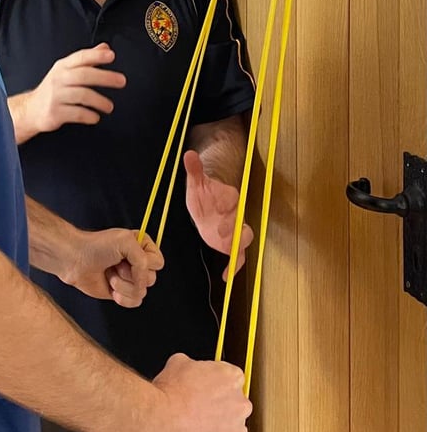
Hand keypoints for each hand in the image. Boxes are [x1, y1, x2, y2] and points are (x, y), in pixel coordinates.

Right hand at [10, 44, 125, 141]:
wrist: (31, 110)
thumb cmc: (54, 89)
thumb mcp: (67, 71)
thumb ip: (87, 60)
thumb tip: (105, 47)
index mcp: (63, 67)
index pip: (81, 57)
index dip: (96, 55)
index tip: (111, 55)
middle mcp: (59, 79)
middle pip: (84, 75)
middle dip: (105, 77)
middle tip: (121, 81)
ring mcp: (56, 96)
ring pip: (82, 95)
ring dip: (100, 101)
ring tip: (109, 106)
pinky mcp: (55, 113)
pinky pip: (77, 114)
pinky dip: (89, 116)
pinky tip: (95, 117)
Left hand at [63, 228, 163, 307]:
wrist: (75, 260)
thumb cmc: (96, 247)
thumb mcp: (125, 242)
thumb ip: (143, 260)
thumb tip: (145, 282)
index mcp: (142, 247)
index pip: (158, 262)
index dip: (146, 264)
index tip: (130, 258)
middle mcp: (138, 263)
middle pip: (151, 279)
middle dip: (131, 274)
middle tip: (116, 264)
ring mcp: (130, 279)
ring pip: (142, 292)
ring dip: (123, 285)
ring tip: (110, 274)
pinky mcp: (122, 293)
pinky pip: (135, 302)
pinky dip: (122, 297)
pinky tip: (111, 289)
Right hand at [149, 353, 250, 431]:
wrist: (159, 424)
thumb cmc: (167, 396)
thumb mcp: (178, 363)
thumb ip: (194, 366)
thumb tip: (190, 369)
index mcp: (231, 378)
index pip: (232, 379)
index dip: (216, 386)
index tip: (206, 393)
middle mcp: (240, 405)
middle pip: (235, 407)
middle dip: (220, 410)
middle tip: (198, 414)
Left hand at [183, 149, 252, 276]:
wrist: (208, 206)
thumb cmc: (204, 194)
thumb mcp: (196, 182)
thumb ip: (195, 170)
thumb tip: (188, 154)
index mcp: (229, 198)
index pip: (232, 198)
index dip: (227, 202)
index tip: (219, 204)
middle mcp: (236, 215)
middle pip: (242, 222)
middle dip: (234, 228)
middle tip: (222, 233)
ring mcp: (236, 231)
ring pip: (244, 239)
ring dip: (237, 246)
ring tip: (230, 253)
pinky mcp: (232, 244)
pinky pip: (238, 257)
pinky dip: (234, 267)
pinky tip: (225, 277)